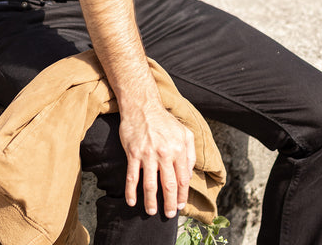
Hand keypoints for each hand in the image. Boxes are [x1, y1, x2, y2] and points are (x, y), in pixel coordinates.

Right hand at [118, 102, 196, 217]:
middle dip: (169, 203)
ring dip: (150, 201)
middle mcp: (164, 154)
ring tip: (151, 211)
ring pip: (150, 184)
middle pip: (168, 185)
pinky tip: (131, 201)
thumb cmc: (164, 120)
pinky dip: (131, 191)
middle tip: (168, 214)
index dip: (181, 195)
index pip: (182, 179)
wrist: (142, 106)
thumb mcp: (185, 133)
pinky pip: (132, 176)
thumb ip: (190, 153)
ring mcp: (148, 154)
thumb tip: (190, 172)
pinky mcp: (133, 153)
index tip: (179, 205)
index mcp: (179, 150)